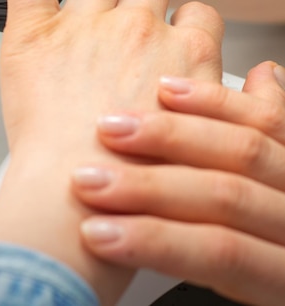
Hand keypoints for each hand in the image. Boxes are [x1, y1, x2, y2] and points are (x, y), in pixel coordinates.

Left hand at [0, 0, 222, 304]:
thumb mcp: (216, 140)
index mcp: (189, 54)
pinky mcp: (35, 30)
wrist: (84, 209)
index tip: (175, 23)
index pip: (198, 15)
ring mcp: (88, 22)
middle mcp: (143, 28)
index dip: (186, 18)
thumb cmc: (146, 192)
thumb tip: (264, 77)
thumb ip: (231, 97)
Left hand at [73, 61, 284, 305]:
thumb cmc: (264, 230)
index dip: (212, 99)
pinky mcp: (275, 284)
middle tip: (107, 128)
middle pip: (240, 151)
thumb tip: (262, 71)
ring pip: (223, 198)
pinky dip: (156, 241)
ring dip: (148, 186)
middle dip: (169, 135)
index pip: (264, 119)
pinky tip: (107, 236)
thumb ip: (263, 126)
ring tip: (90, 182)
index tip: (161, 85)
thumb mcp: (272, 178)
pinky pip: (216, 256)